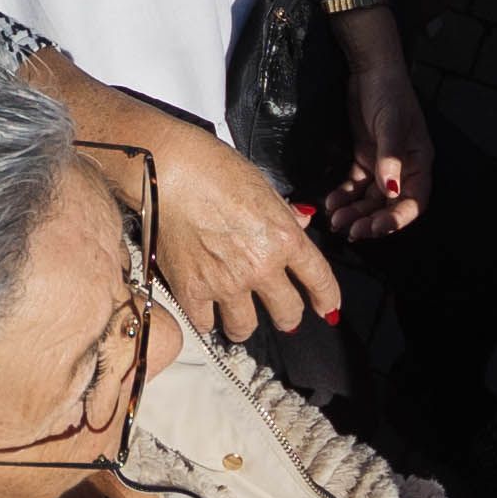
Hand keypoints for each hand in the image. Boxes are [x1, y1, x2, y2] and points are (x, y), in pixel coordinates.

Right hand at [145, 115, 344, 339]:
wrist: (168, 171)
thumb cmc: (214, 169)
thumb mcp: (262, 186)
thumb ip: (283, 213)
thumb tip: (299, 221)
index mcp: (284, 238)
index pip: (319, 280)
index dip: (327, 298)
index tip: (327, 307)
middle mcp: (260, 267)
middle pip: (288, 313)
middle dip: (288, 316)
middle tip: (282, 315)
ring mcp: (225, 283)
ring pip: (245, 328)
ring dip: (245, 324)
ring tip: (238, 318)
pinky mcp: (192, 290)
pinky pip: (205, 324)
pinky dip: (206, 319)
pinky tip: (205, 309)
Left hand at [321, 26, 429, 237]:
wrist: (369, 70)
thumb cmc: (389, 94)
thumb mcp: (390, 125)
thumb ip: (390, 159)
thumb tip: (391, 192)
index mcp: (418, 163)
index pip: (414, 201)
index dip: (397, 219)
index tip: (377, 228)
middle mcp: (402, 169)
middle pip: (390, 205)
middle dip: (372, 220)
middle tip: (351, 231)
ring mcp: (382, 164)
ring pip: (370, 199)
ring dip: (355, 212)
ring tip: (336, 220)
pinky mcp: (364, 158)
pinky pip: (355, 185)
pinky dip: (344, 196)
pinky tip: (331, 203)